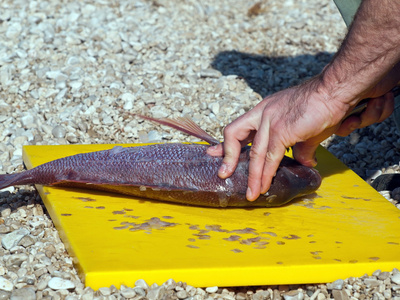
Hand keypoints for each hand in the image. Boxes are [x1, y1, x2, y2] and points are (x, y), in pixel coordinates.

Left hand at [207, 79, 395, 201]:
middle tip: (222, 173)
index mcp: (264, 110)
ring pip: (254, 153)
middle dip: (227, 156)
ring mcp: (270, 121)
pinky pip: (270, 158)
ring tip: (251, 194)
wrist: (333, 91)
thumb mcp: (304, 128)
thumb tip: (303, 162)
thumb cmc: (321, 106)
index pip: (239, 127)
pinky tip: (264, 185)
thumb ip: (300, 146)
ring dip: (252, 176)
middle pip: (233, 133)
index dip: (226, 143)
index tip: (215, 153)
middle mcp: (262, 113)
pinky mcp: (281, 131)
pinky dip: (266, 174)